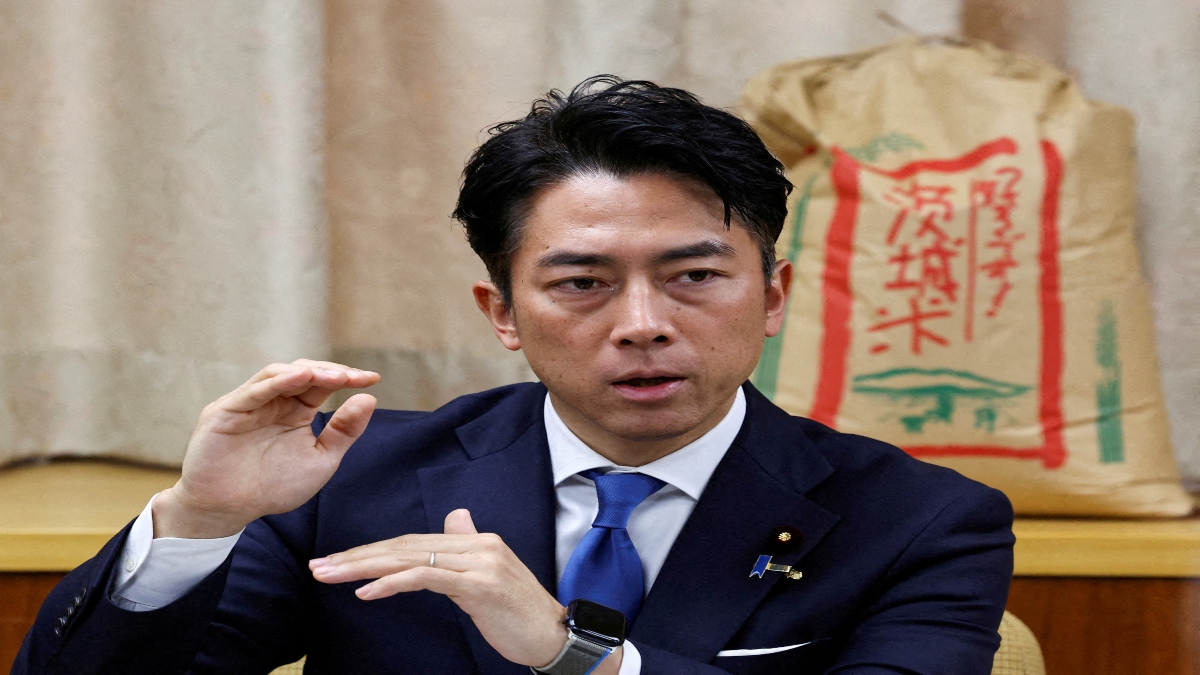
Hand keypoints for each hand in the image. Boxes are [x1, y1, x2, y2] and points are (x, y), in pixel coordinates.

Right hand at [153, 359, 379, 538]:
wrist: (230, 511)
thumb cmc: (273, 487)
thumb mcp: (320, 459)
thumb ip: (344, 431)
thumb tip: (369, 398)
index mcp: (295, 411)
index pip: (322, 384)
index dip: (347, 377)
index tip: (372, 378)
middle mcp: (273, 401)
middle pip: (303, 372)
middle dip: (331, 372)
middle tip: (355, 377)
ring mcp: (249, 403)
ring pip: (279, 373)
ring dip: (309, 372)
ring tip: (335, 377)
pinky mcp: (226, 410)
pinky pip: (254, 390)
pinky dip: (279, 381)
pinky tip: (301, 377)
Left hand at [309, 510, 622, 671]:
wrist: (555, 636)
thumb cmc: (519, 614)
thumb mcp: (489, 576)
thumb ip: (468, 546)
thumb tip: (456, 518)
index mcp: (476, 541)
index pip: (412, 541)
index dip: (372, 551)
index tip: (338, 561)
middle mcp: (477, 544)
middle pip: (404, 545)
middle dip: (357, 556)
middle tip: (320, 565)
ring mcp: (479, 562)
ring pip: (408, 558)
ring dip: (364, 568)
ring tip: (331, 575)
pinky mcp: (478, 584)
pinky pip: (425, 578)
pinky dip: (391, 583)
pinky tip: (366, 592)